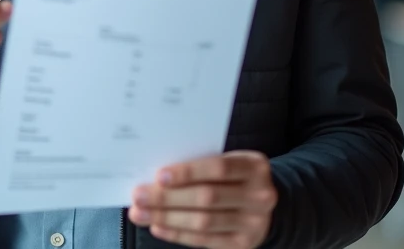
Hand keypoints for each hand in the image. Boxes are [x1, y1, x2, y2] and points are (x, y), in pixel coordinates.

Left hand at [128, 150, 276, 248]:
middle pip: (207, 197)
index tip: (159, 176)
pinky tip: (158, 227)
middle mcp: (259, 195)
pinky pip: (205, 240)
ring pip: (203, 221)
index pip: (219, 168)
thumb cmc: (235, 177)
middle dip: (168, 198)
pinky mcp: (243, 244)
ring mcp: (253, 223)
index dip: (188, 172)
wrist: (264, 204)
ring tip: (140, 213)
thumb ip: (202, 165)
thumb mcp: (229, 162)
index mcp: (254, 166)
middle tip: (139, 196)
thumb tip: (157, 177)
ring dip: (167, 218)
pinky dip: (178, 234)